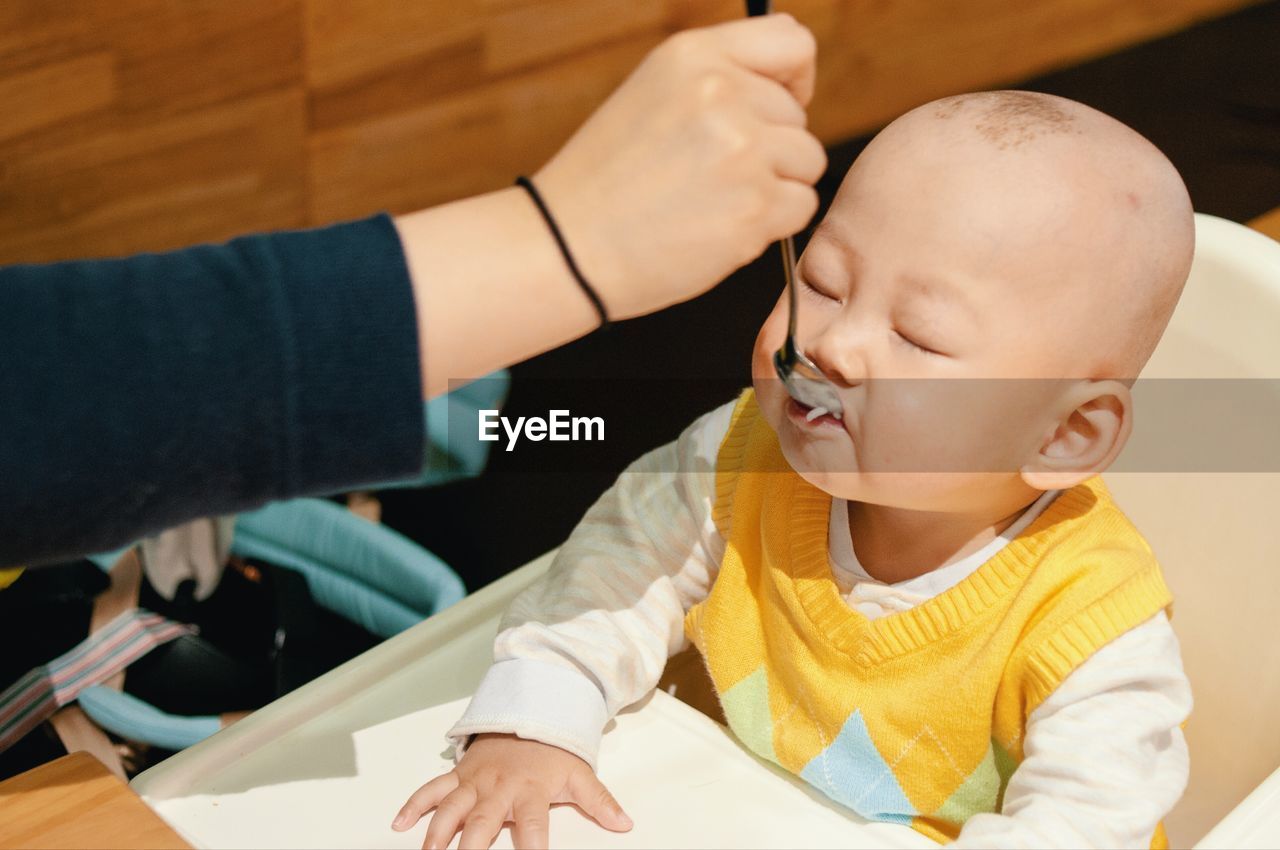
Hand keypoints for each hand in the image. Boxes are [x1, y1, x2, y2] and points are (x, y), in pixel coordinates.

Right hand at [391, 733, 631, 849]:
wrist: (530, 710)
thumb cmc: (553, 750)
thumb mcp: (580, 774)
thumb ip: (599, 802)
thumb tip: (624, 823)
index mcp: (531, 791)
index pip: (533, 827)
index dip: (532, 849)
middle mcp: (498, 788)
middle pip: (482, 823)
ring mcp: (474, 781)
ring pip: (450, 810)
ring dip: (437, 834)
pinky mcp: (458, 775)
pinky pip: (432, 789)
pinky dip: (413, 805)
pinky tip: (399, 825)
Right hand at [534, 14, 825, 319]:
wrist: (569, 249)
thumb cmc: (606, 184)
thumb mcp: (652, 95)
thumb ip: (719, 82)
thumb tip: (788, 93)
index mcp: (693, 56)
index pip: (792, 41)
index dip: (795, 80)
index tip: (778, 106)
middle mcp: (722, 93)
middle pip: (798, 116)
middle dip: (770, 149)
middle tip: (711, 177)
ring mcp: (742, 150)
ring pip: (806, 163)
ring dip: (774, 188)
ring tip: (714, 202)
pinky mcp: (754, 206)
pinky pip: (801, 207)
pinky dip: (771, 225)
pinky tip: (720, 227)